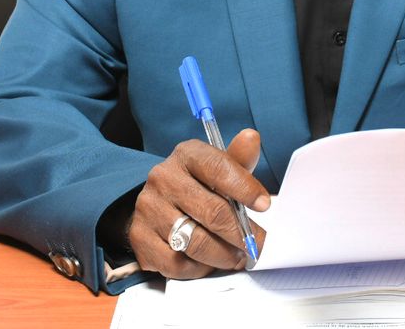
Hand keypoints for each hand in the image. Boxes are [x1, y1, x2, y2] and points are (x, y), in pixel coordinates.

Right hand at [129, 128, 269, 278]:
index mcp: (186, 155)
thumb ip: (238, 159)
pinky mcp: (140, 238)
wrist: (156, 206)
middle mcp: (163, 178)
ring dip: (224, 255)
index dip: (246, 188)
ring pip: (196, 242)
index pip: (219, 168)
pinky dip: (198, 268)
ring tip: (237, 256)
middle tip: (256, 245)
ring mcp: (148, 208)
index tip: (264, 205)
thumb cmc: (196, 187)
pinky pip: (177, 263)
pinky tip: (207, 262)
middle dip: (241, 234)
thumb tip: (251, 137)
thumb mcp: (217, 169)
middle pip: (213, 212)